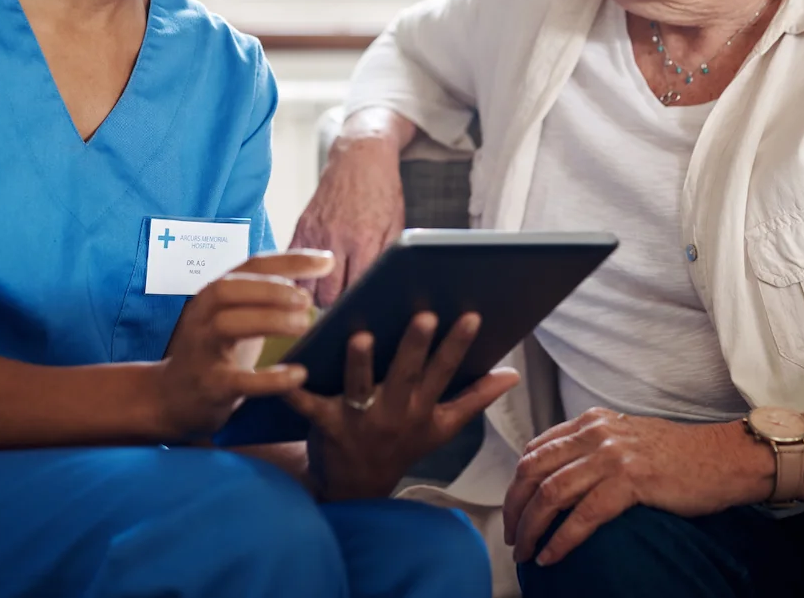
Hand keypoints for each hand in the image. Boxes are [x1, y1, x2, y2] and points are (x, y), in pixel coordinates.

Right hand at [155, 249, 333, 441]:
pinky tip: (298, 374)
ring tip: (304, 325)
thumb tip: (320, 275)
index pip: (252, 264)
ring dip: (270, 320)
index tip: (327, 261)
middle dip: (271, 288)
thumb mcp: (236, 317)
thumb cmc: (217, 351)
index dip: (291, 260)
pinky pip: (239, 380)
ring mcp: (202, 349)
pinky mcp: (209, 385)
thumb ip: (267, 298)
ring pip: (228, 323)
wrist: (172, 398)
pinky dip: (270, 378)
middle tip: (307, 299)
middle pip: (230, 288)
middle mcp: (203, 315)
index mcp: (215, 293)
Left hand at [285, 311, 520, 500]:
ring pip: (360, 388)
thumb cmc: (402, 445)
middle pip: (406, 375)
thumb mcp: (443, 427)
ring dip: (361, 364)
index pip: (445, 372)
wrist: (356, 488)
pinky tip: (289, 372)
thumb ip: (476, 398)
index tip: (471, 316)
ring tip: (362, 337)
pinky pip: (309, 406)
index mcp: (422, 408)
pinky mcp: (326, 424)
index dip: (458, 345)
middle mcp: (394, 412)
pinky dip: (295, 393)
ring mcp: (359, 420)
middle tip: (423, 315)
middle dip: (415, 346)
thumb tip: (513, 374)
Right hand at [290, 133, 406, 306]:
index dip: (358, 307)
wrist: (360, 157)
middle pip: (329, 295)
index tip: (360, 318)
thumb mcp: (395, 224)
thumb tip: (381, 289)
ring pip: (307, 285)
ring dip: (316, 297)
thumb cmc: (382, 191)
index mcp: (364, 239)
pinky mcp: (302, 226)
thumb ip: (387, 257)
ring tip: (327, 301)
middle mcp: (337, 239)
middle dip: (337, 309)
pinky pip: (292, 264)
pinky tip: (309, 283)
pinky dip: (299, 278)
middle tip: (343, 314)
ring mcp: (316, 233)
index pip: (356, 290)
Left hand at [503, 408, 758, 566]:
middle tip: (512, 537)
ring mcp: (612, 456)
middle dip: (515, 507)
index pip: (536, 450)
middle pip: (534, 470)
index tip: (514, 510)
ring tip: (526, 552)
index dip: (517, 483)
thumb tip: (562, 475)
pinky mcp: (630, 481)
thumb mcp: (627, 438)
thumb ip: (594, 447)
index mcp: (591, 422)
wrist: (724, 457)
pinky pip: (583, 515)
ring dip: (532, 528)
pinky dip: (562, 540)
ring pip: (551, 493)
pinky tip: (552, 557)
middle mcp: (596, 433)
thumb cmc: (680, 455)